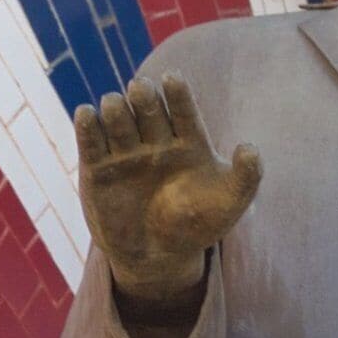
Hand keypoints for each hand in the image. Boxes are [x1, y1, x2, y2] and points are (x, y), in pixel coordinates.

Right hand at [76, 75, 261, 310]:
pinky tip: (87, 114)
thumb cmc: (197, 227)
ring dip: (115, 108)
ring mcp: (125, 152)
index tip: (172, 79)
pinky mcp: (96, 167)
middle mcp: (155, 140)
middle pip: (147, 107)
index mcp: (188, 142)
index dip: (178, 94)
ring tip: (115, 106)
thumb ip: (246, 178)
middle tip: (141, 89)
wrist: (157, 258)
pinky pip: (90, 140)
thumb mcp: (228, 205)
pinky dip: (87, 125)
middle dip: (144, 96)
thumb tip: (250, 148)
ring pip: (117, 118)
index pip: (183, 110)